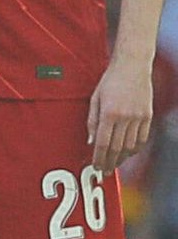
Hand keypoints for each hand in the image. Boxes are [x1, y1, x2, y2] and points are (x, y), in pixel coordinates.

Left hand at [90, 54, 153, 175]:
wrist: (132, 67)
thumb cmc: (109, 81)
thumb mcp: (94, 99)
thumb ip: (92, 121)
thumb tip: (91, 142)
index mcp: (109, 113)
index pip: (103, 143)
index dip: (99, 158)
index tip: (96, 167)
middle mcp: (125, 117)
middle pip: (117, 148)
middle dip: (110, 162)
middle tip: (105, 171)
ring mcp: (138, 117)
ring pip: (131, 146)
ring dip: (122, 158)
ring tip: (115, 164)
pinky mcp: (148, 116)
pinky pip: (142, 138)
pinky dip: (135, 148)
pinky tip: (128, 153)